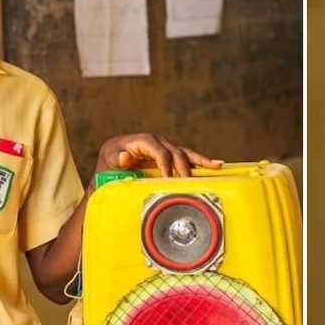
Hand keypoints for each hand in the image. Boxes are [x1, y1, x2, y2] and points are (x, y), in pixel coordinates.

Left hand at [96, 133, 221, 176]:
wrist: (109, 168)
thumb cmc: (108, 166)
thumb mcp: (108, 162)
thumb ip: (117, 159)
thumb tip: (125, 155)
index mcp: (140, 141)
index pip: (158, 150)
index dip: (165, 163)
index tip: (170, 178)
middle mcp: (154, 142)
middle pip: (174, 152)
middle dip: (183, 167)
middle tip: (188, 183)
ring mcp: (163, 148)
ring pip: (184, 153)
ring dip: (200, 160)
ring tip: (215, 165)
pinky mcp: (168, 156)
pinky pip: (185, 158)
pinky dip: (199, 162)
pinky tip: (215, 165)